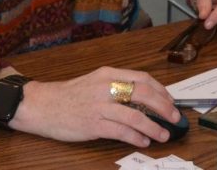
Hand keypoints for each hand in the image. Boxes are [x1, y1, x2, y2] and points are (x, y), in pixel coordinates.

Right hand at [8, 67, 178, 145]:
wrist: (41, 105)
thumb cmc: (69, 95)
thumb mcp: (95, 82)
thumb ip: (117, 86)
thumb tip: (145, 98)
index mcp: (108, 74)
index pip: (142, 78)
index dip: (161, 91)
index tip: (171, 101)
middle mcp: (105, 87)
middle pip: (143, 94)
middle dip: (164, 107)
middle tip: (174, 117)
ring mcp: (99, 106)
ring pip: (135, 115)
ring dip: (153, 127)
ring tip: (162, 135)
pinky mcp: (92, 124)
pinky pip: (120, 131)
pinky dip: (135, 137)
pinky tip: (143, 141)